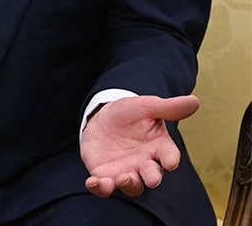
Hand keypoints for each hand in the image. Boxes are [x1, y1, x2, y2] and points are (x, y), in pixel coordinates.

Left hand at [81, 94, 199, 197]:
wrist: (103, 118)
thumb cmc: (130, 114)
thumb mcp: (147, 106)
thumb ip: (168, 108)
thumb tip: (195, 101)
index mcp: (159, 148)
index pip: (169, 156)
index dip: (171, 160)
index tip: (170, 162)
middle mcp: (145, 164)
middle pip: (152, 176)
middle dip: (152, 178)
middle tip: (151, 179)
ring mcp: (125, 171)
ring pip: (131, 186)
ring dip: (128, 184)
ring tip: (122, 178)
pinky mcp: (105, 174)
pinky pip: (104, 186)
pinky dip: (100, 187)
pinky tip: (93, 182)